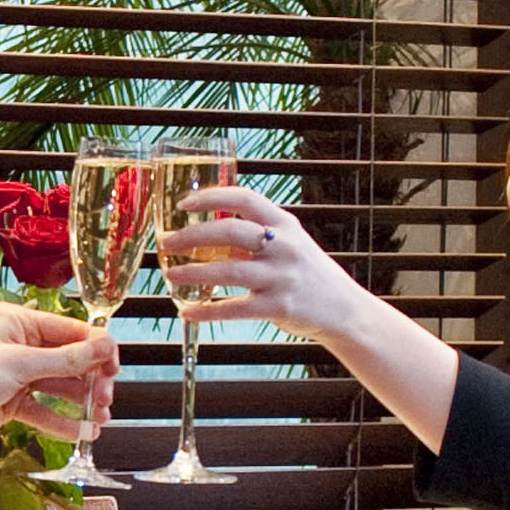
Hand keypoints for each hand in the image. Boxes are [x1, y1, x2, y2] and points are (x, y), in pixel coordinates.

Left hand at [0, 300, 117, 448]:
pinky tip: (82, 433)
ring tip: (100, 419)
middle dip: (91, 379)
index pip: (71, 330)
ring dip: (81, 402)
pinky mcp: (10, 402)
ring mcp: (16, 375)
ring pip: (59, 386)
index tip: (114, 370)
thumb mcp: (18, 365)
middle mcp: (19, 345)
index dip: (97, 349)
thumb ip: (64, 360)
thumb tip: (104, 346)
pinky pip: (43, 410)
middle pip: (70, 360)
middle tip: (104, 400)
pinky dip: (62, 422)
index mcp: (19, 322)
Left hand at [159, 187, 373, 349]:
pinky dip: (207, 311)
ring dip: (193, 273)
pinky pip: (235, 309)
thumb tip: (207, 233)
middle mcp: (284, 247)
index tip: (184, 204)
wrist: (343, 309)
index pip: (245, 199)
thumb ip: (254, 237)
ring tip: (169, 275)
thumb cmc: (307, 273)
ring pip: (228, 271)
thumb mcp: (288, 245)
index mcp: (285, 224)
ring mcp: (282, 277)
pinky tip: (187, 312)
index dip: (212, 198)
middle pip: (231, 232)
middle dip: (192, 236)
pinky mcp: (279, 307)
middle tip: (166, 243)